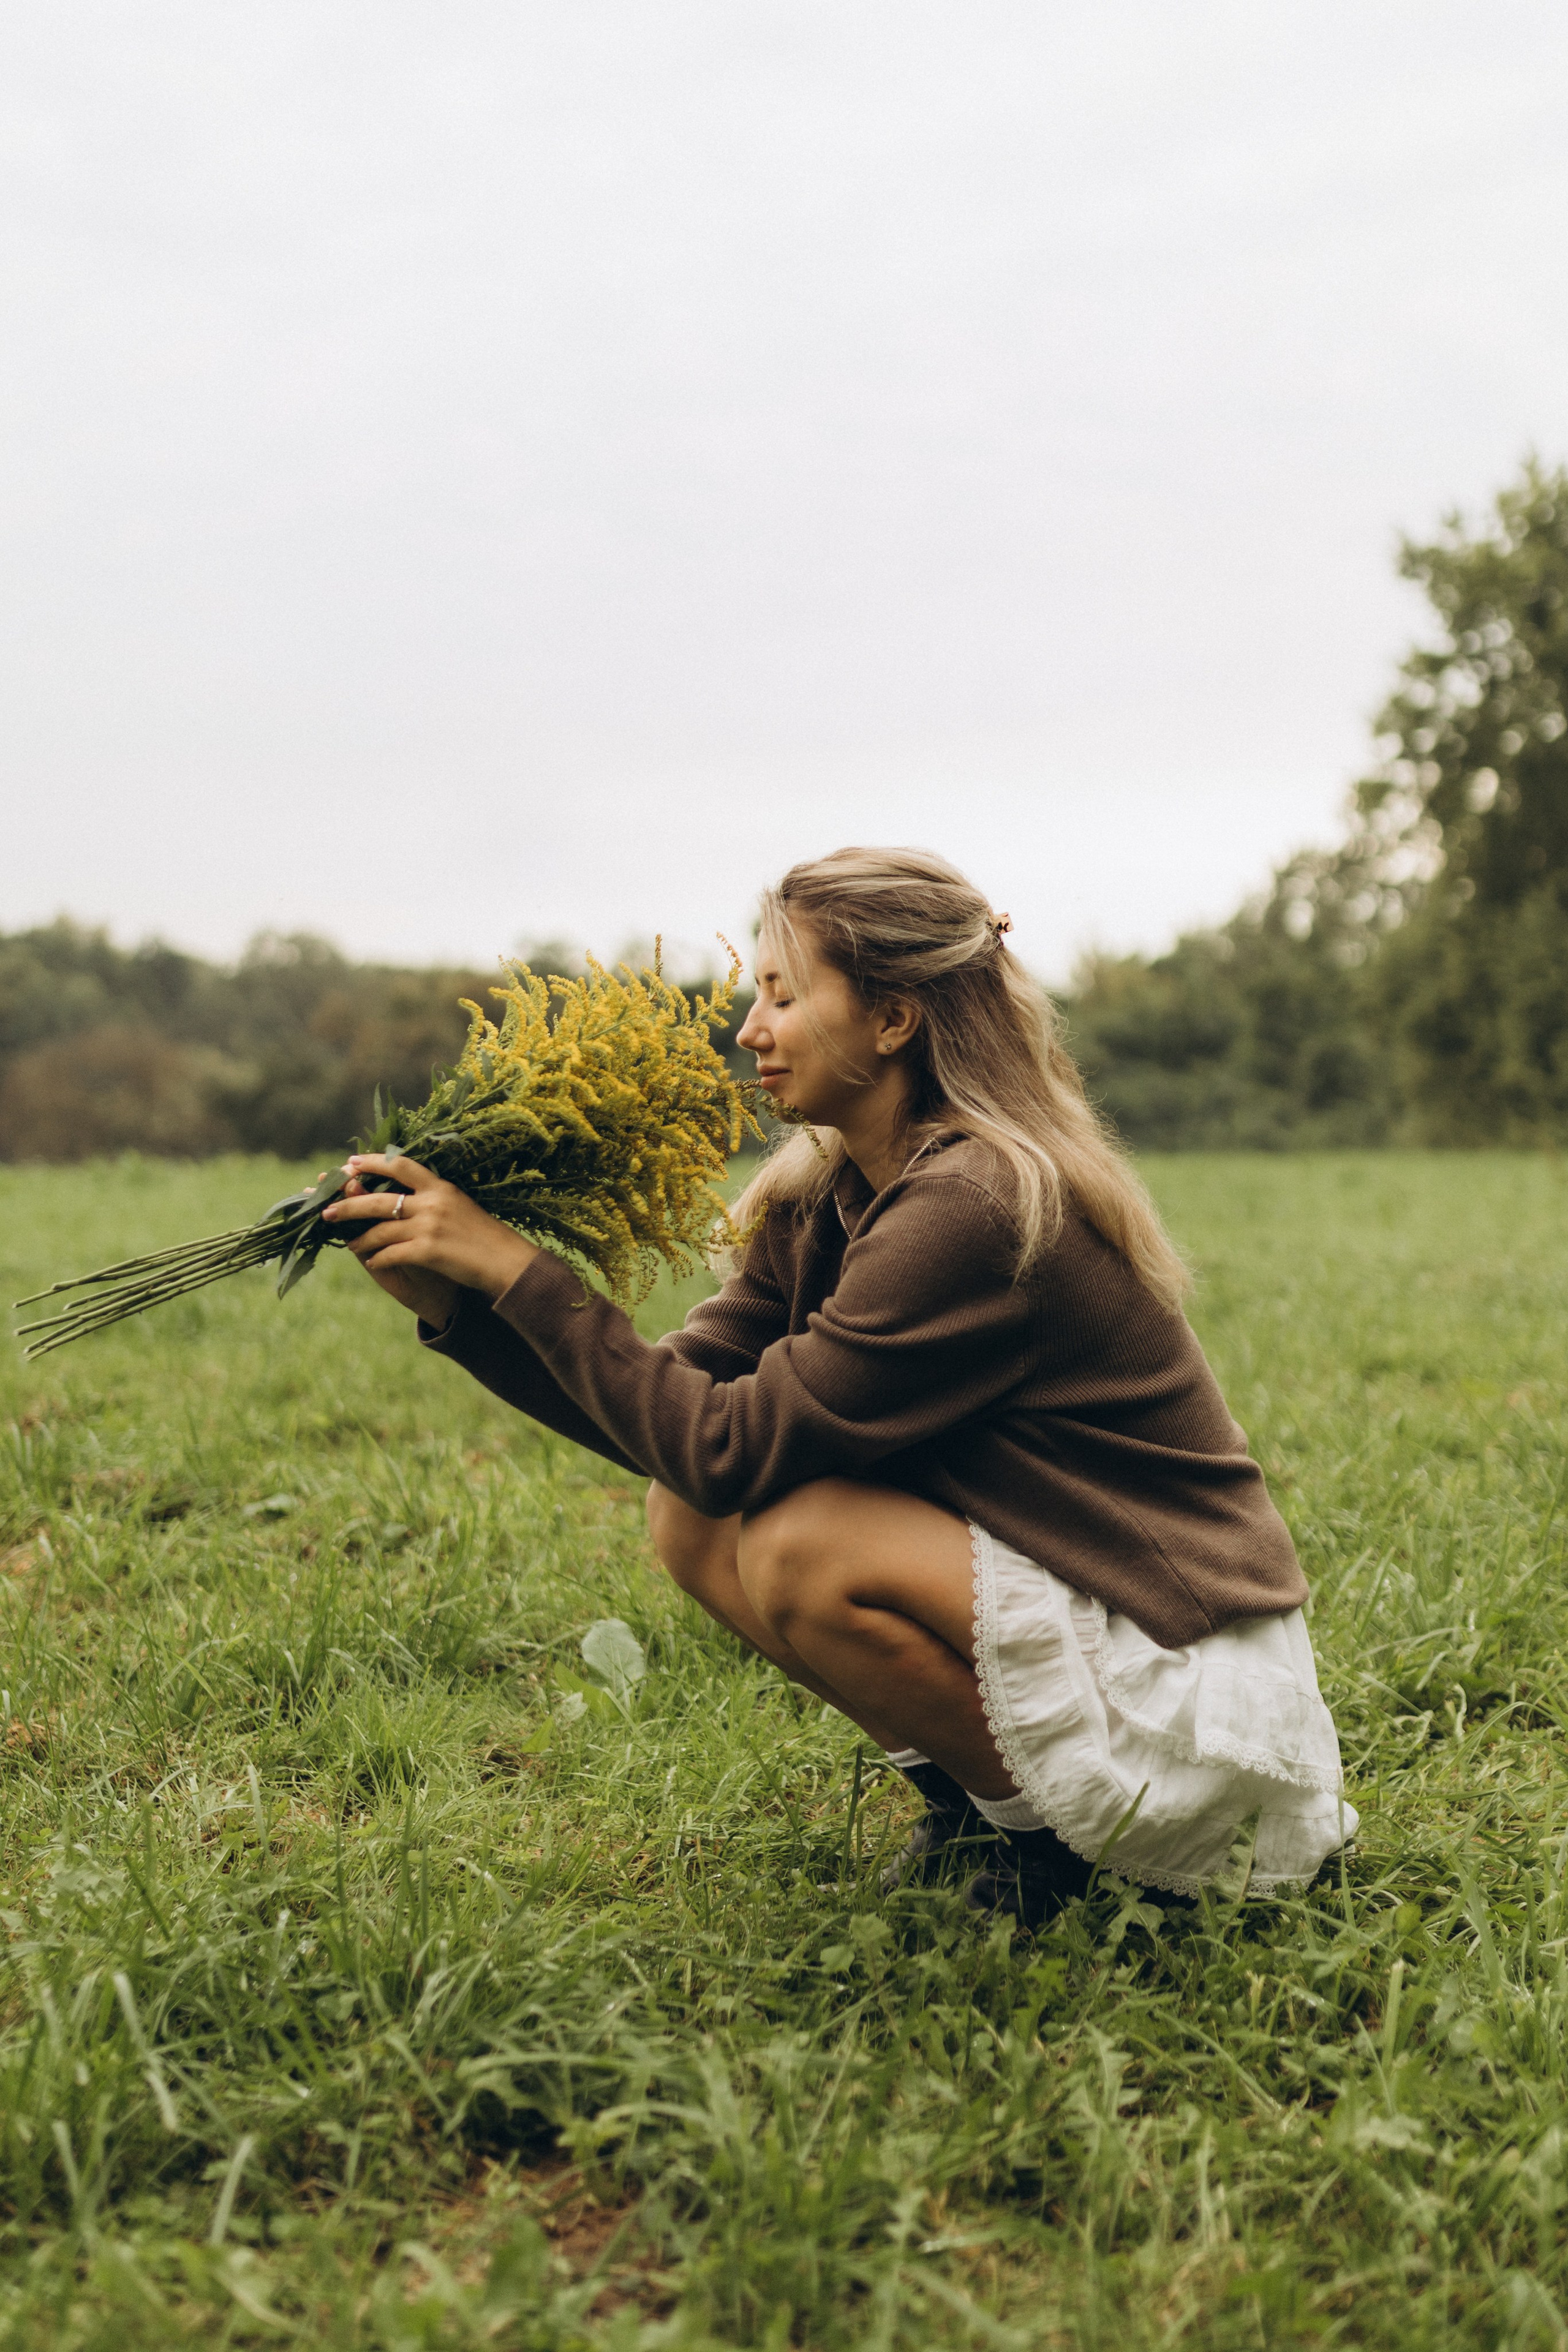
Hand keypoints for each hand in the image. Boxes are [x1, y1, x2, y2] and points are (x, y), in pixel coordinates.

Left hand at [321, 1154, 539, 1321]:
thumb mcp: (461, 1205)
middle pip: (378, 1200)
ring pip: (380, 1230)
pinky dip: (378, 1259)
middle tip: (327, 1210)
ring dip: (360, 1239)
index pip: (400, 1165)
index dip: (372, 1163)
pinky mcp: (428, 1251)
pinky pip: (391, 1254)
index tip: (349, 1163)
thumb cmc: (485, 1235)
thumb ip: (434, 1197)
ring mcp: (429, 1227)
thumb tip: (405, 1194)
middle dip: (348, 1205)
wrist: (507, 1262)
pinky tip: (373, 1262)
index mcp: (440, 1186)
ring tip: (349, 1243)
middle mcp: (432, 1202)